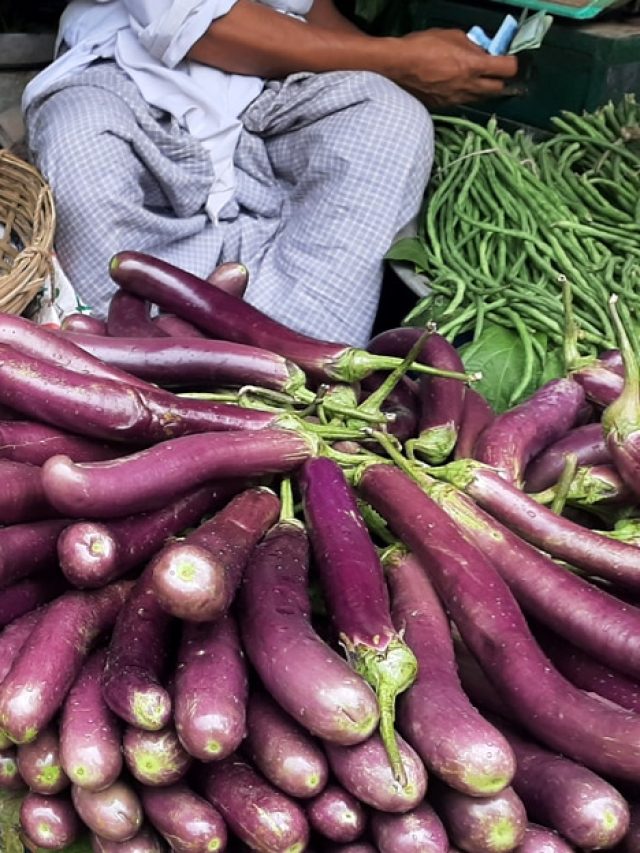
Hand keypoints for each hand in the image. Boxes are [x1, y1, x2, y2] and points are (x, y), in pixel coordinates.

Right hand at [388, 28, 518, 107]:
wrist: (397, 68)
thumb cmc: (423, 46)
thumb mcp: (452, 36)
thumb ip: (472, 46)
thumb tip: (483, 53)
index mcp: (473, 66)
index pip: (507, 70)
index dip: (512, 64)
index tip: (509, 59)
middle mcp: (468, 87)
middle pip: (498, 89)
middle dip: (501, 80)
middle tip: (495, 71)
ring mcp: (456, 100)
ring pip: (481, 98)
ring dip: (483, 89)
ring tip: (475, 78)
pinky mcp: (445, 106)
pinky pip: (462, 102)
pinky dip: (465, 94)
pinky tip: (457, 85)